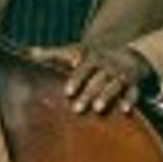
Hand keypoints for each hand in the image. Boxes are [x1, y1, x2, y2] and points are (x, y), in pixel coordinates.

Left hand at [25, 44, 150, 114]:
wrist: (125, 52)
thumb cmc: (92, 57)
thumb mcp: (75, 51)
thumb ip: (53, 54)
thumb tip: (29, 52)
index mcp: (92, 58)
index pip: (83, 68)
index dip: (76, 79)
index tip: (67, 91)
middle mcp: (107, 66)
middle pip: (97, 80)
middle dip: (88, 93)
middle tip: (77, 109)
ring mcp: (120, 74)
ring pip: (114, 86)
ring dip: (106, 96)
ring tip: (98, 109)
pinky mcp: (132, 84)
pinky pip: (133, 92)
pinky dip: (130, 100)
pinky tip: (125, 110)